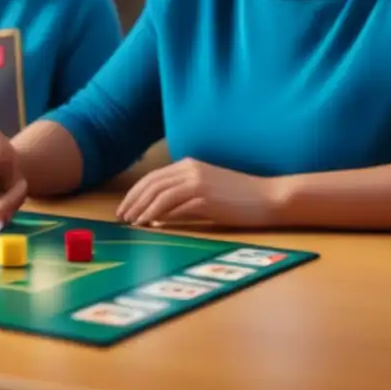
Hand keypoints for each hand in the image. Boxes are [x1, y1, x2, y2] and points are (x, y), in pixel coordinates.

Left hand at [116, 157, 275, 228]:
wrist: (268, 198)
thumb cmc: (239, 198)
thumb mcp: (207, 191)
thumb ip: (182, 198)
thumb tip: (157, 214)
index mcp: (189, 165)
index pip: (153, 177)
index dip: (135, 192)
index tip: (125, 207)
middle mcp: (190, 169)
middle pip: (151, 184)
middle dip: (133, 201)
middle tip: (121, 217)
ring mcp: (198, 182)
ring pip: (159, 194)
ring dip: (142, 209)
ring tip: (132, 223)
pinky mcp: (205, 197)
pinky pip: (175, 206)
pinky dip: (158, 214)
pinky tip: (150, 224)